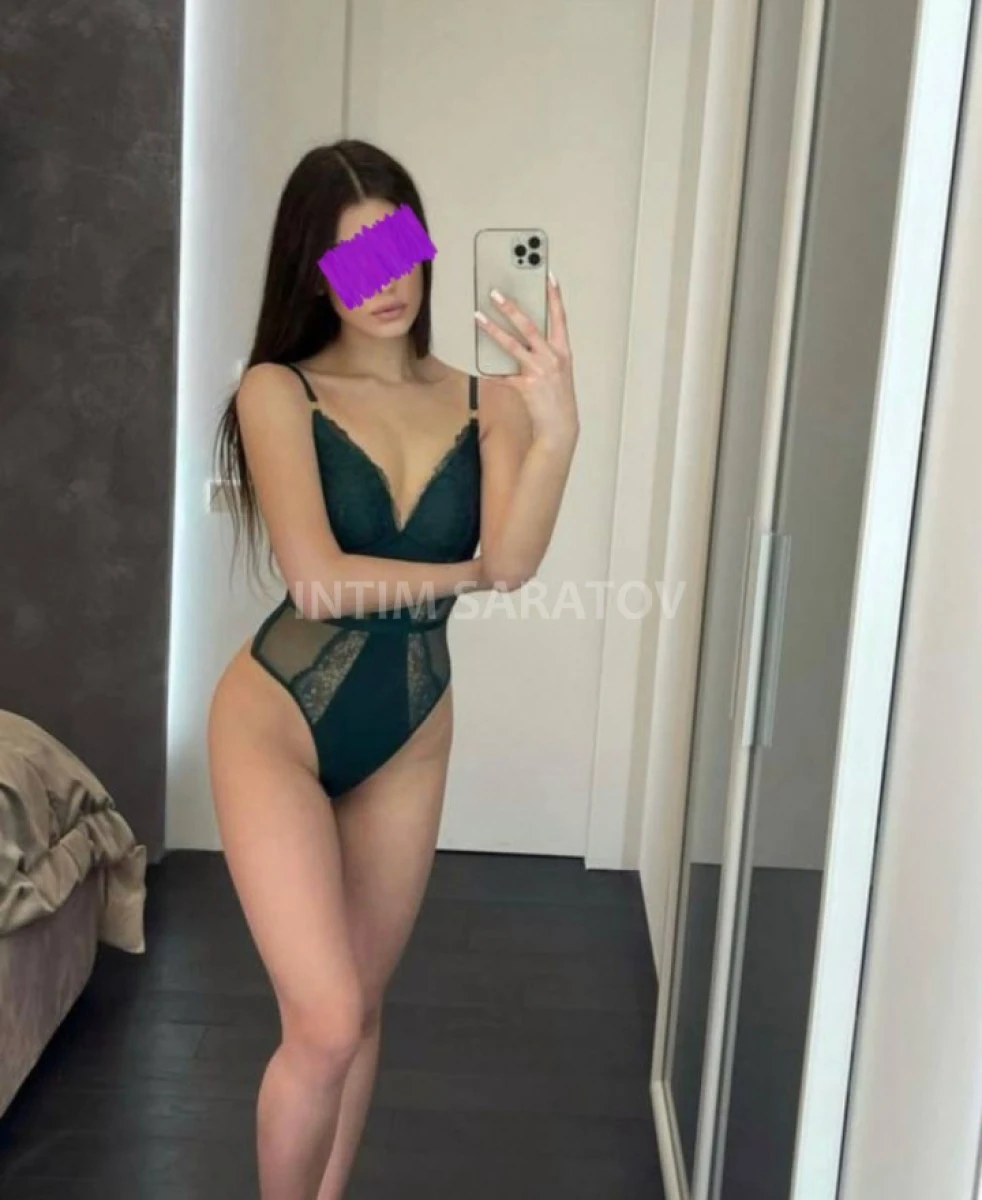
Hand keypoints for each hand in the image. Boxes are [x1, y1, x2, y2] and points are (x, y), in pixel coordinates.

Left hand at [475, 273, 578, 445]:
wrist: (560, 425)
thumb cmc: (558, 397)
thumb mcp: (559, 370)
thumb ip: (545, 352)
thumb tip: (523, 336)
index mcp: (563, 351)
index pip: (560, 318)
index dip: (555, 297)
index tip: (548, 277)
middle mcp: (552, 358)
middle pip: (529, 326)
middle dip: (511, 308)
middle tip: (495, 293)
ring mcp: (539, 372)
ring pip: (512, 345)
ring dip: (493, 329)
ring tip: (478, 317)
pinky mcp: (525, 386)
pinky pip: (502, 375)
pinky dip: (489, 371)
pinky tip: (477, 366)